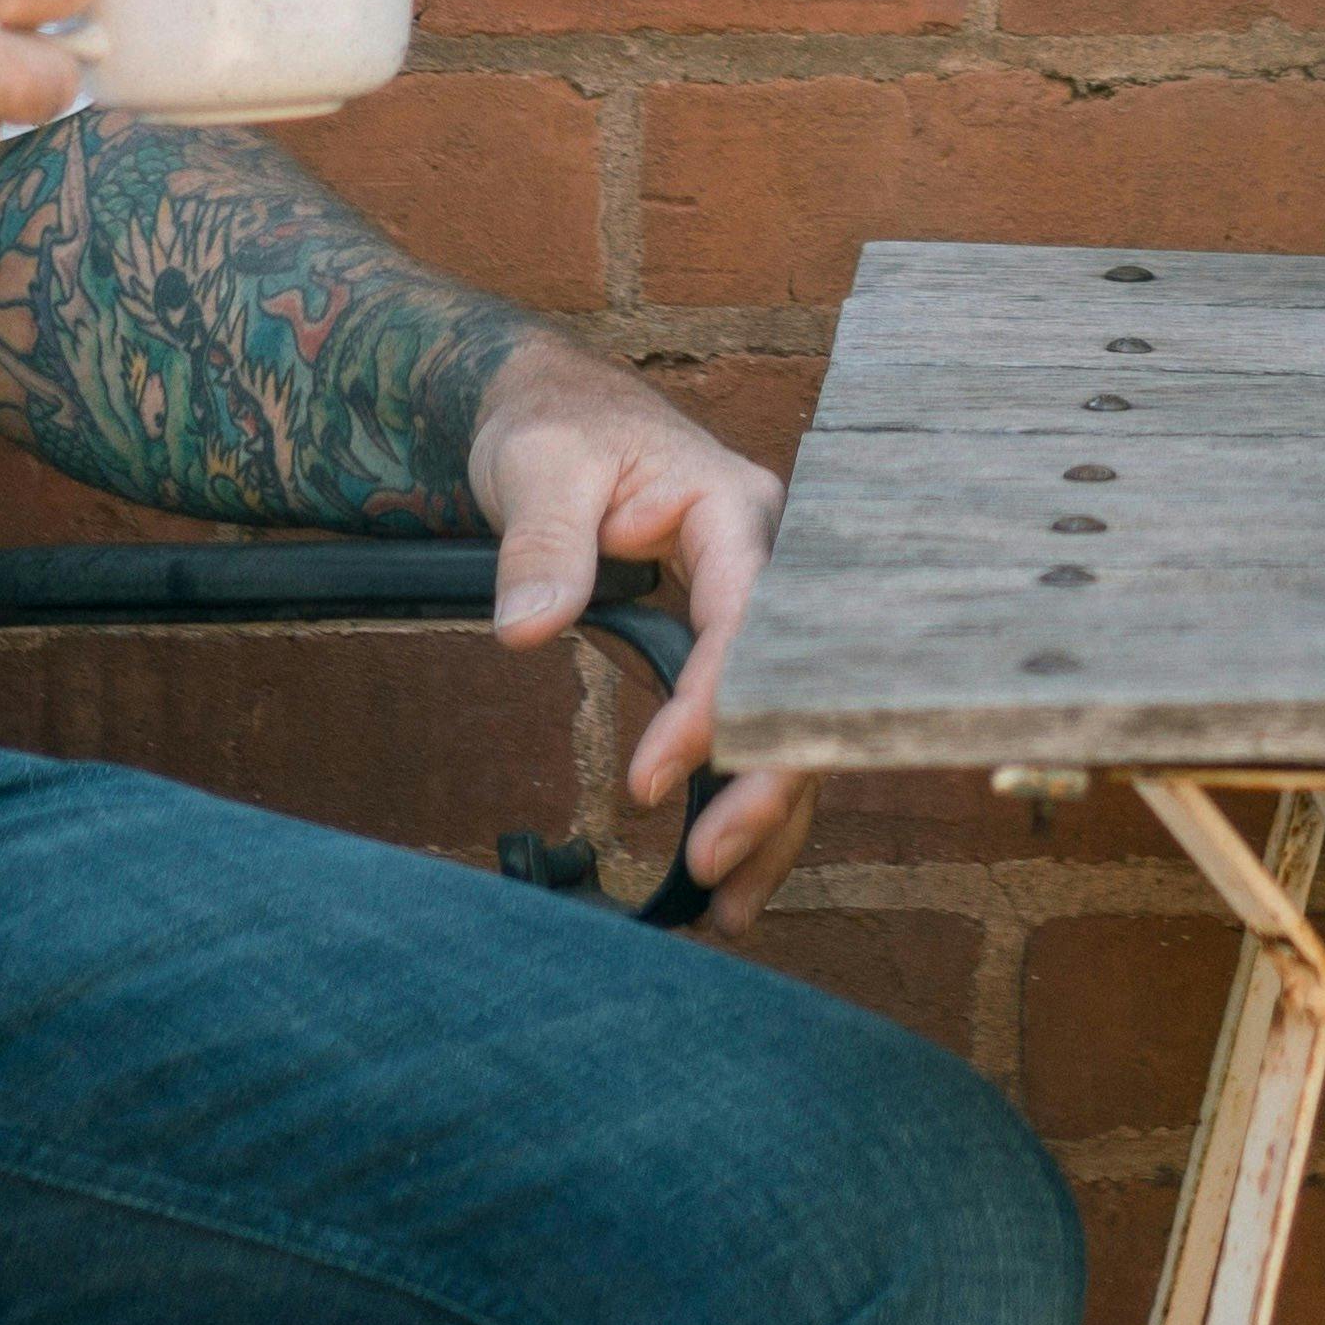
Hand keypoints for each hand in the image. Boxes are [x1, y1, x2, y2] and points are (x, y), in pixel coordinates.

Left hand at [468, 331, 809, 921]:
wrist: (557, 416)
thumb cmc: (555, 430)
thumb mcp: (539, 466)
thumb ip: (542, 543)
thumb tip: (529, 629)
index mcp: (735, 508)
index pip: (748, 618)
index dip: (715, 704)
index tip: (652, 778)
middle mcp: (771, 562)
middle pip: (795, 685)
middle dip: (765, 781)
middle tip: (709, 865)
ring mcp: (758, 608)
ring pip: (789, 721)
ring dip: (768, 816)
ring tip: (728, 908)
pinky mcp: (731, 645)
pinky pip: (757, 726)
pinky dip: (743, 797)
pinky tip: (727, 873)